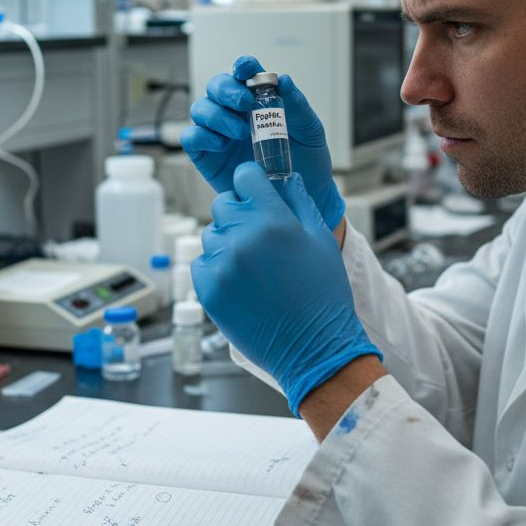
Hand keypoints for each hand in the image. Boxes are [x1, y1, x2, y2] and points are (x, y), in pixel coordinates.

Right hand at [181, 55, 345, 229]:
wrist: (301, 197)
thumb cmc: (307, 161)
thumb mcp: (310, 131)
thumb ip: (297, 106)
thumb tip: (284, 80)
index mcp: (259, 99)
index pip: (245, 73)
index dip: (242, 66)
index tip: (245, 68)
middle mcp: (234, 112)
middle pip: (215, 86)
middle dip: (226, 90)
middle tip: (245, 104)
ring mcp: (218, 133)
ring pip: (200, 109)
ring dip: (217, 115)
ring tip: (241, 131)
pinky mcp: (207, 156)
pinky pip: (192, 138)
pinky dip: (202, 135)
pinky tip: (222, 144)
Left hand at [193, 163, 379, 414]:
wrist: (313, 348)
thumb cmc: (323, 296)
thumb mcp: (322, 241)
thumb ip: (300, 202)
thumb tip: (287, 179)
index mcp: (273, 220)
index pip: (245, 177)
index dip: (251, 183)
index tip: (256, 194)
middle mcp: (243, 238)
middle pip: (223, 204)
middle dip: (239, 214)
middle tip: (258, 237)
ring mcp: (222, 265)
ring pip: (211, 235)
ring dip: (227, 243)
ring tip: (252, 266)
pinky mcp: (208, 290)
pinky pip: (202, 263)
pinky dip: (216, 269)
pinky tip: (241, 283)